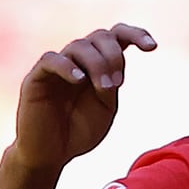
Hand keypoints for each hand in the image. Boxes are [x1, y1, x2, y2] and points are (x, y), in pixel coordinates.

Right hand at [12, 23, 155, 171]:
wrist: (51, 154)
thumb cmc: (79, 130)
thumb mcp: (105, 107)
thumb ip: (111, 84)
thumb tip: (114, 64)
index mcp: (98, 66)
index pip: (116, 36)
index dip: (135, 34)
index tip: (152, 47)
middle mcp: (78, 61)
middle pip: (100, 37)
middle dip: (115, 56)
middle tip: (118, 84)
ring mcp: (57, 68)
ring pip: (79, 46)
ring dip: (98, 64)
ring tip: (105, 88)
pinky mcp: (36, 79)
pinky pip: (51, 60)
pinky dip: (67, 66)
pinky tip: (79, 80)